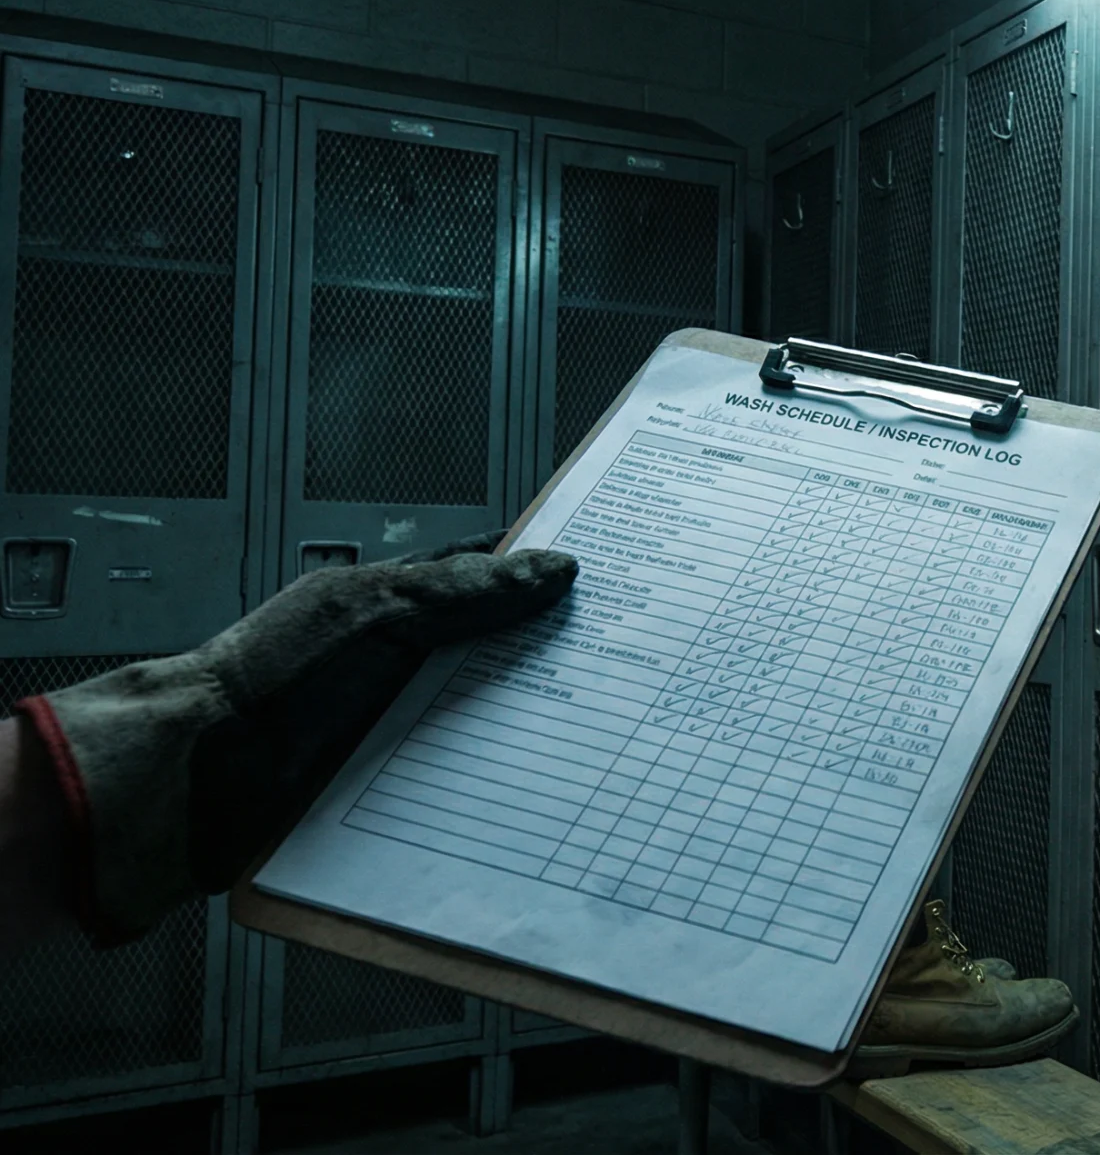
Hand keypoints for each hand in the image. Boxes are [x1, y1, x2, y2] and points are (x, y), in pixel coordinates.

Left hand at [14, 534, 576, 941]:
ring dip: (539, 737)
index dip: (545, 575)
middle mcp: (400, 664)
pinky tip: (548, 800)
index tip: (617, 581)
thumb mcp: (374, 614)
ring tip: (611, 742)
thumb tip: (555, 570)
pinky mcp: (395, 794)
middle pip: (501, 655)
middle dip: (560, 662)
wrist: (193, 786)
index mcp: (393, 604)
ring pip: (490, 726)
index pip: (489, 576)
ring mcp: (398, 729)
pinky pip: (466, 786)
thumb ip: (465, 592)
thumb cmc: (266, 685)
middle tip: (634, 669)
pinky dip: (505, 789)